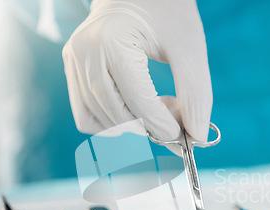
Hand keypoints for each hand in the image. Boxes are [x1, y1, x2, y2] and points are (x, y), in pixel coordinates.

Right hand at [62, 0, 211, 141]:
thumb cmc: (167, 10)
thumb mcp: (189, 47)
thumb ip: (195, 94)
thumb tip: (196, 137)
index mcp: (111, 41)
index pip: (138, 102)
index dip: (164, 126)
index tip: (185, 136)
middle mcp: (84, 53)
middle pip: (118, 115)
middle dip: (151, 127)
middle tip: (176, 114)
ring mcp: (74, 62)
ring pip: (101, 122)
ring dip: (134, 127)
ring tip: (158, 105)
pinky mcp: (73, 70)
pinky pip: (86, 117)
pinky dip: (113, 124)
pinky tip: (136, 111)